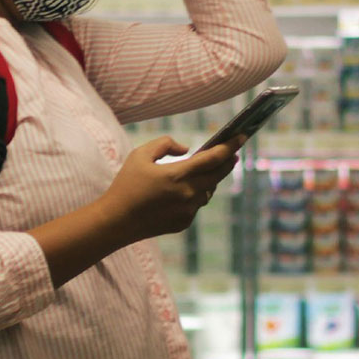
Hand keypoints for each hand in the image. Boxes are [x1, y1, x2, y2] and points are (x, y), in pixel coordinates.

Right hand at [96, 136, 240, 242]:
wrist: (116, 222)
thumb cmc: (126, 184)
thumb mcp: (140, 154)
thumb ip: (166, 144)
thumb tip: (186, 148)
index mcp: (177, 175)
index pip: (213, 158)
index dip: (230, 146)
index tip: (242, 136)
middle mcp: (187, 194)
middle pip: (218, 175)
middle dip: (227, 161)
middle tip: (233, 152)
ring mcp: (187, 211)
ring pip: (208, 191)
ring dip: (210, 179)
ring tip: (207, 170)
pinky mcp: (184, 223)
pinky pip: (196, 204)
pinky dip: (195, 194)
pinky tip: (185, 190)